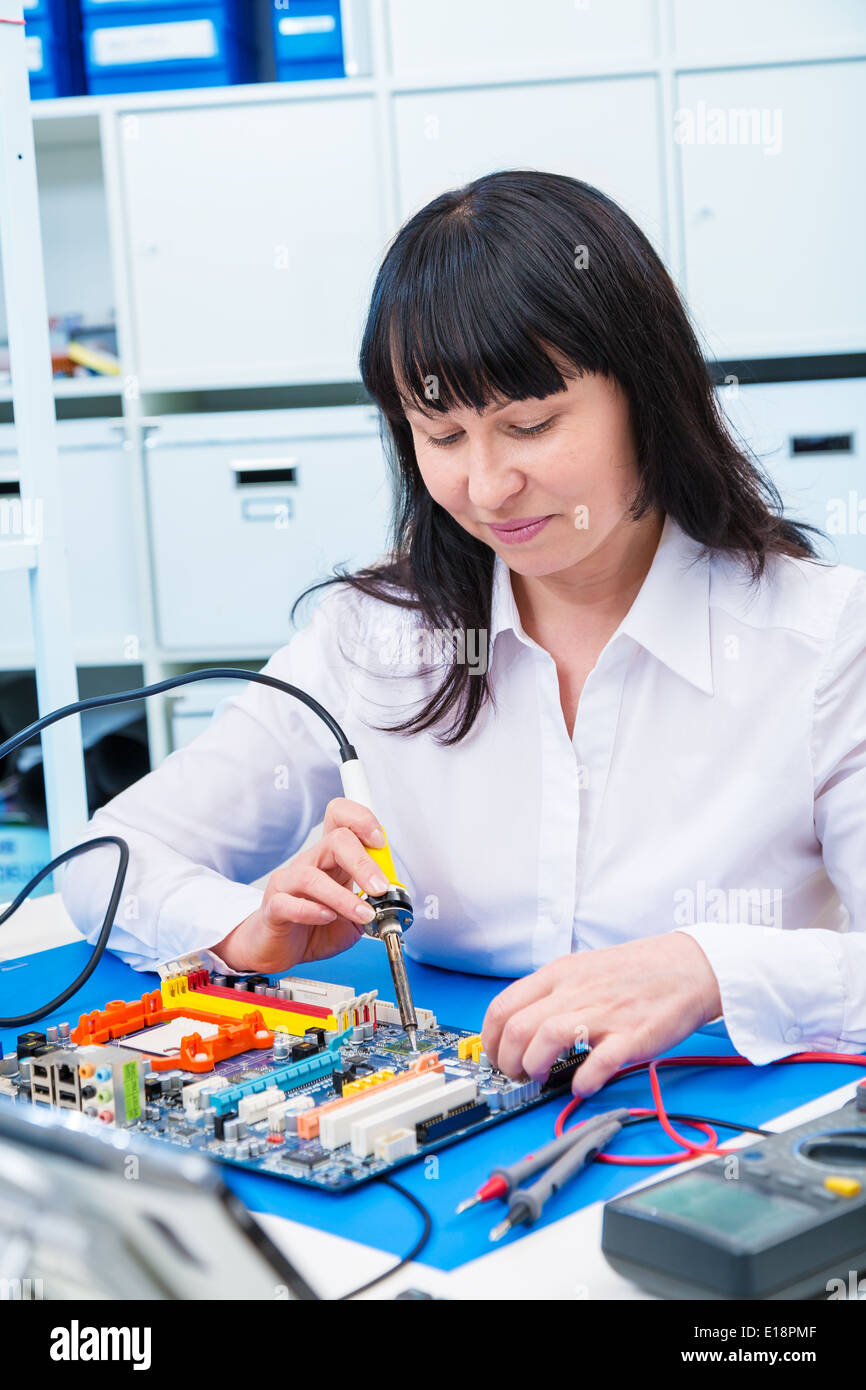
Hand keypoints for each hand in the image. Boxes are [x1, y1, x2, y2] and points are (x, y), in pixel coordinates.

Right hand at [212, 798, 389, 973]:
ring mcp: (288, 883)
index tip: (380, 843)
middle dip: (363, 863)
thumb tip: (390, 897)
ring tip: (362, 914)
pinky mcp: (273, 907)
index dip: (362, 820)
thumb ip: (371, 904)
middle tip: (379, 888)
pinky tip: (328, 918)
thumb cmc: (315, 926)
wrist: (280, 949)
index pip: (341, 817)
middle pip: (335, 840)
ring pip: (311, 876)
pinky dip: (311, 910)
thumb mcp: (354, 916)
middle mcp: (310, 862)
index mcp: (331, 858)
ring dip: (343, 897)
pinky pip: (288, 902)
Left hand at [481, 932, 722, 1098]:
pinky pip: (599, 1062)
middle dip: (507, 1060)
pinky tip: (582, 1086)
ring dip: (535, 1066)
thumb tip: (519, 1025)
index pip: (504, 1006)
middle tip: (517, 1074)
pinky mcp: (632, 1035)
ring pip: (548, 1038)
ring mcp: (604, 1013)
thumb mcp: (582, 967)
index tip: (494, 1057)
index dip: (490, 1039)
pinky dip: (584, 1081)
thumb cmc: (634, 971)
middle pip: (519, 1027)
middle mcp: (576, 991)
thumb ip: (552, 992)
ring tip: (541, 1078)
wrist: (688, 967)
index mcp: (560, 974)